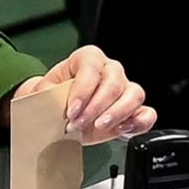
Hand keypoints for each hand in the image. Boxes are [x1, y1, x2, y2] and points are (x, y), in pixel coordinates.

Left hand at [11, 46, 156, 145]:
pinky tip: (122, 129)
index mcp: (86, 59)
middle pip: (114, 82)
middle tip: (78, 123)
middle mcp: (109, 71)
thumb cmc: (50, 100)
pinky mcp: (133, 111)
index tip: (72, 109)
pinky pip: (147, 113)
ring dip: (116, 114)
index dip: (82, 89)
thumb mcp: (41, 94)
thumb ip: (46, 96)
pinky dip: (139, 122)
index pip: (91, 67)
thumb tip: (50, 102)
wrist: (55, 117)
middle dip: (95, 106)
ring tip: (98, 126)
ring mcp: (124, 89)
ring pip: (134, 94)